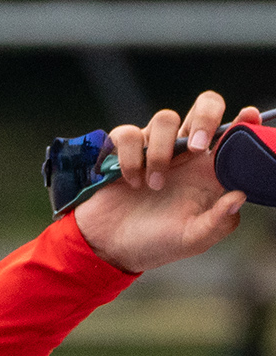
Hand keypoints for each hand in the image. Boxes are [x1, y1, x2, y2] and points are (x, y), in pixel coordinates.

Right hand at [75, 91, 252, 272]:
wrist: (107, 249)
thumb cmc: (153, 245)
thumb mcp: (192, 241)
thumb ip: (219, 222)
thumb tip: (239, 195)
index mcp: (208, 172)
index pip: (233, 136)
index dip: (245, 121)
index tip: (249, 115)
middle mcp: (185, 154)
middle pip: (204, 106)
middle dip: (206, 117)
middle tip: (199, 148)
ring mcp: (153, 149)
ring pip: (165, 118)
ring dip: (160, 152)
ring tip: (153, 185)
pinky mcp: (123, 151)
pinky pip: (127, 134)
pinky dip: (129, 157)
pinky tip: (129, 182)